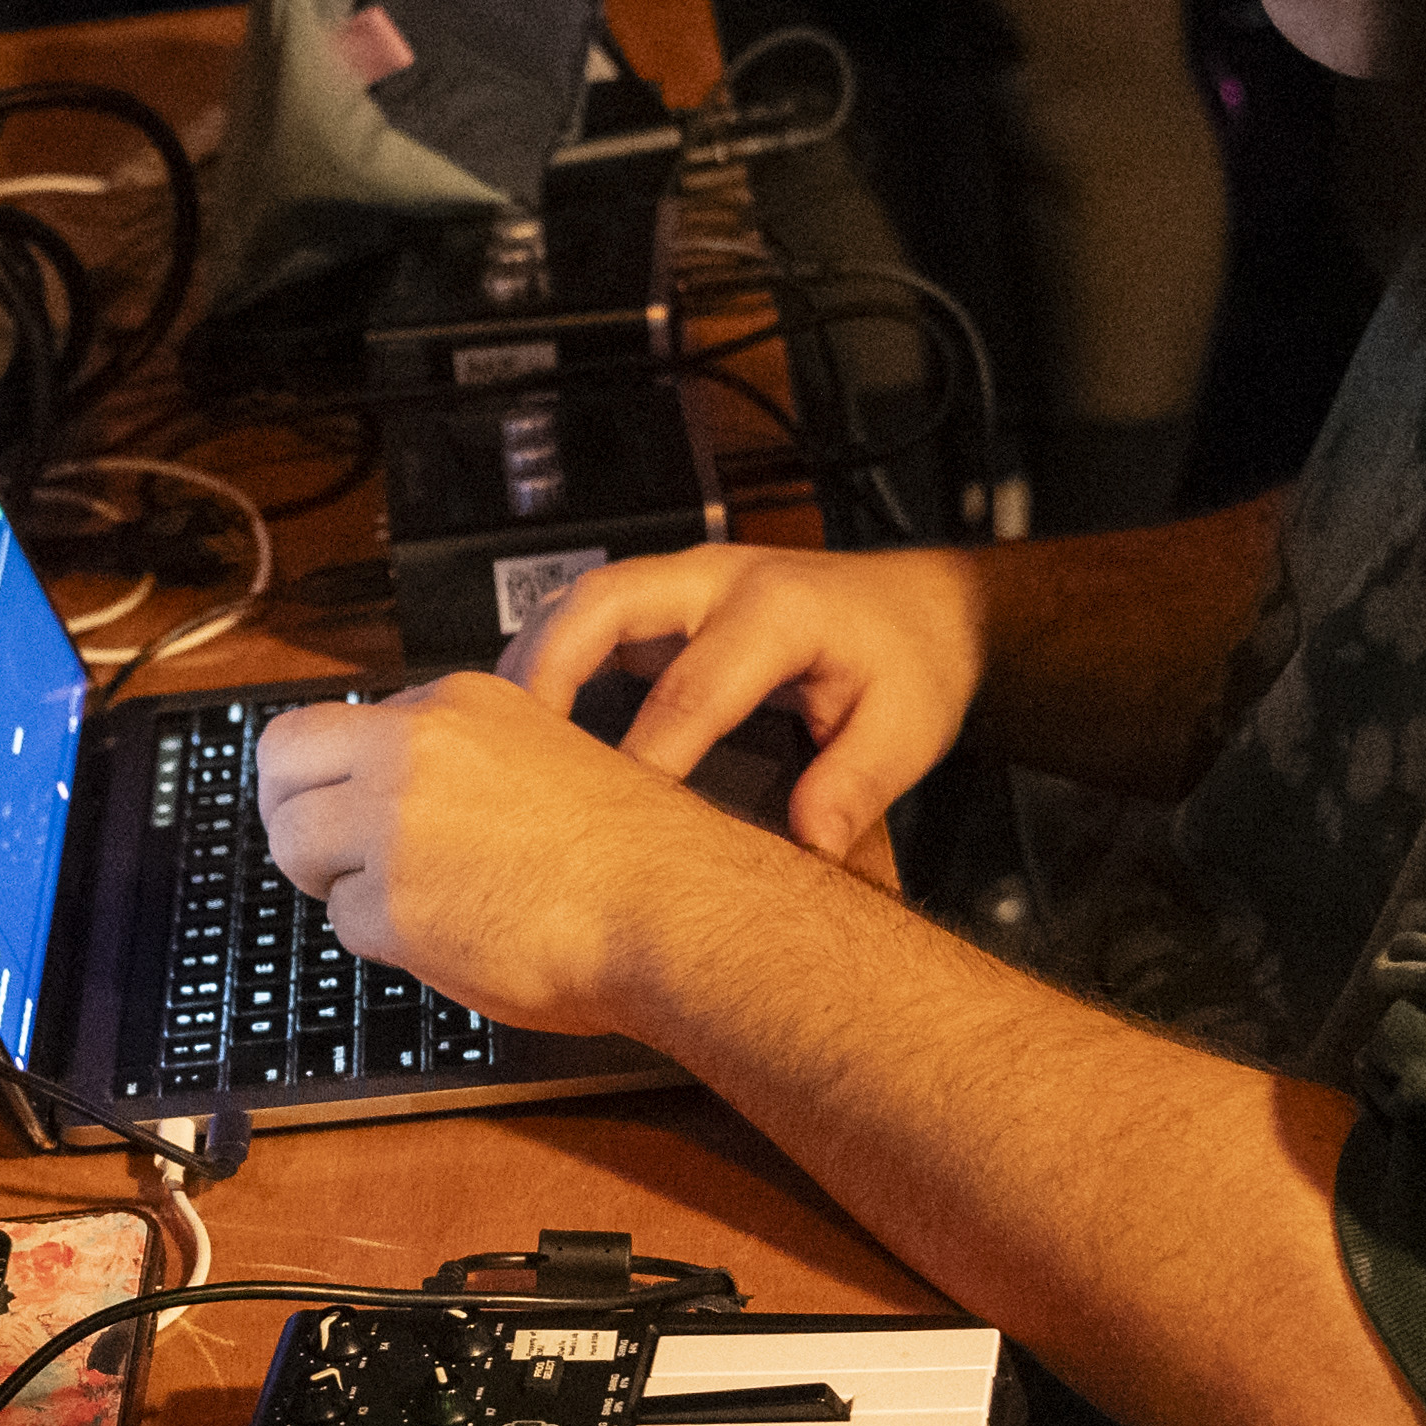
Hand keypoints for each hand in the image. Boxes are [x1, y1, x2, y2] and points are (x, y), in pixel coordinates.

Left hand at [248, 662, 819, 1027]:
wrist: (667, 906)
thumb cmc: (630, 851)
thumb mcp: (537, 753)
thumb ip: (458, 757)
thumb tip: (390, 788)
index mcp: (456, 701)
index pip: (334, 723)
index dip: (331, 776)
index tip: (343, 805)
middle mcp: (414, 747)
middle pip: (280, 760)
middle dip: (291, 812)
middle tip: (324, 855)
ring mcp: (395, 822)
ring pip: (295, 843)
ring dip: (331, 880)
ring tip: (396, 903)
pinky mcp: (391, 901)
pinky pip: (343, 922)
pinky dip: (381, 940)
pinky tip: (445, 937)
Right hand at [501, 539, 990, 861]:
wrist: (923, 607)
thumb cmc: (910, 661)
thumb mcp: (908, 726)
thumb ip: (858, 784)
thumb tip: (808, 844)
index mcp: (779, 610)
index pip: (691, 688)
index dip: (646, 758)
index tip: (615, 819)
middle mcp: (721, 580)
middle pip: (601, 604)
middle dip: (546, 672)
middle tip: (512, 752)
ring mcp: (687, 581)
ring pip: (580, 600)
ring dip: (533, 661)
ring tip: (502, 741)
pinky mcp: (668, 596)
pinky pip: (587, 615)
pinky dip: (549, 659)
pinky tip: (531, 722)